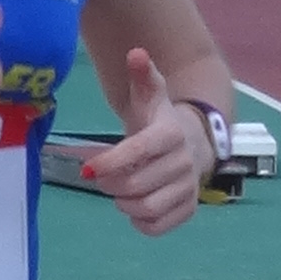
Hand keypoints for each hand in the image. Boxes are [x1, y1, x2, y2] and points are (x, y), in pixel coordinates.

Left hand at [83, 47, 211, 230]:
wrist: (193, 143)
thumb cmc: (159, 121)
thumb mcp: (150, 96)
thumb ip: (142, 76)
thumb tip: (135, 52)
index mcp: (171, 134)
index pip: (139, 150)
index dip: (111, 162)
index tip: (87, 168)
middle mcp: (184, 162)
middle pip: (136, 185)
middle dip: (110, 184)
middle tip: (101, 178)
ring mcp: (188, 189)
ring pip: (146, 208)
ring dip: (123, 204)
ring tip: (118, 191)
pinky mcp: (189, 210)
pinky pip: (159, 226)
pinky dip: (141, 222)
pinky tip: (134, 207)